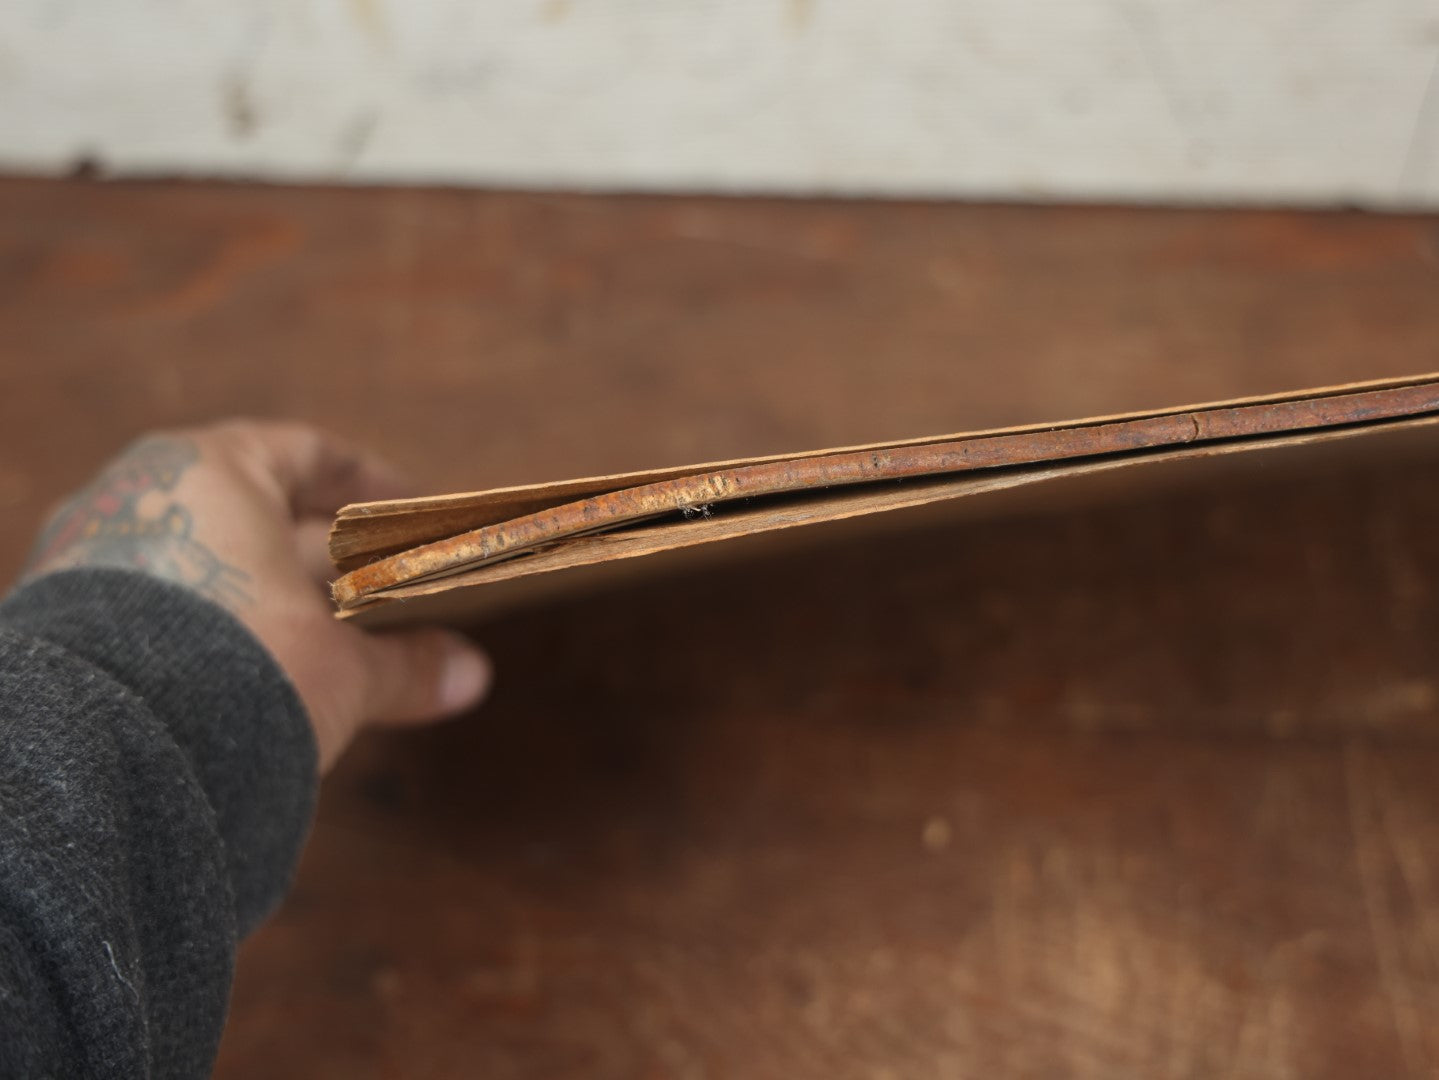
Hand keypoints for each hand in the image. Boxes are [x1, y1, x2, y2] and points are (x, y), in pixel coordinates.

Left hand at [24, 420, 491, 770]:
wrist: (102, 759)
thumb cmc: (232, 676)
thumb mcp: (338, 667)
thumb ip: (404, 664)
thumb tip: (473, 676)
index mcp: (212, 473)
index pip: (305, 452)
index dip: (367, 482)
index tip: (410, 507)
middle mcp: (141, 498)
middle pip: (256, 511)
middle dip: (328, 552)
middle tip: (387, 582)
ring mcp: (92, 561)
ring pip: (206, 563)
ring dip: (273, 595)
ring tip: (332, 636)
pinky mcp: (67, 625)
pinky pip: (161, 608)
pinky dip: (217, 629)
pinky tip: (257, 676)